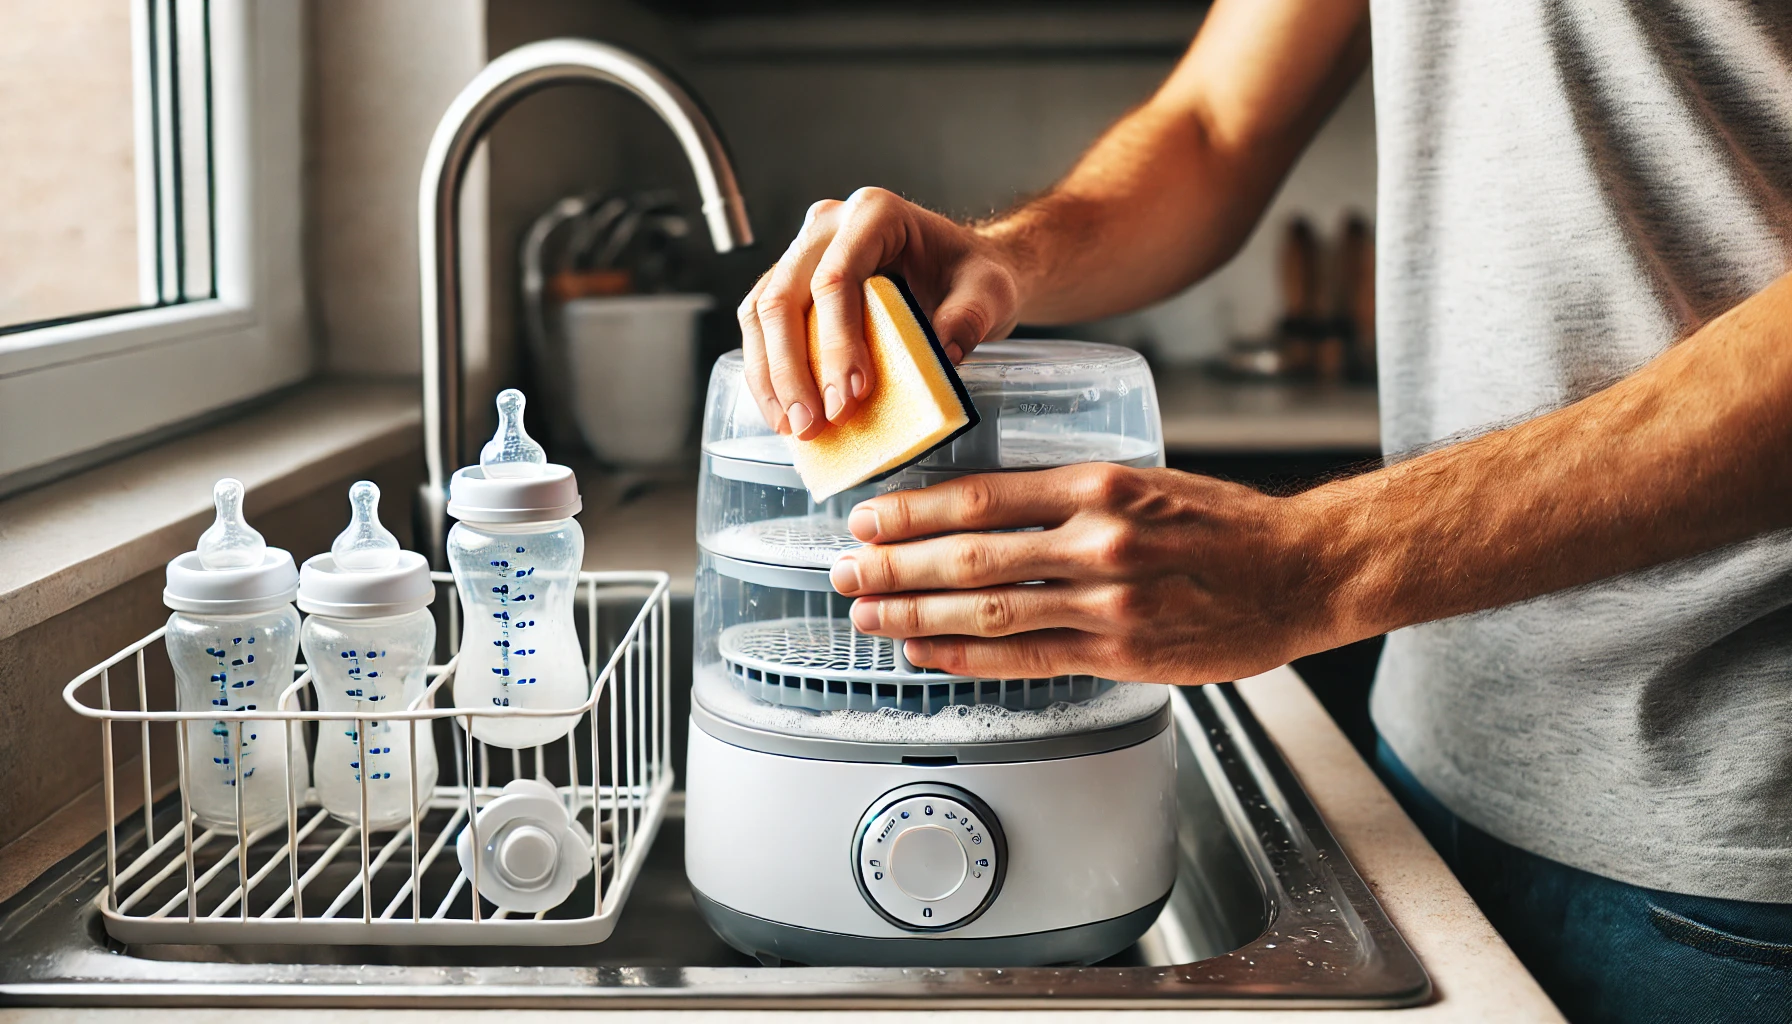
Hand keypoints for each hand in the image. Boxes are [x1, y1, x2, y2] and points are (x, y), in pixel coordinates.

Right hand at [736, 188, 1026, 438]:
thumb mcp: (990, 291)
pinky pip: (762, 326)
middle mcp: (828, 225)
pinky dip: (766, 372)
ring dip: (770, 375)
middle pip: (785, 295)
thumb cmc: (971, 274)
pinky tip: (781, 411)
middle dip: (793, 368)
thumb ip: (971, 316)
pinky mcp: (791, 283)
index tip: (853, 395)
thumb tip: (943, 352)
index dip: (838, 339)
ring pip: (762, 312)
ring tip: (794, 426)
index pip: (837, 277)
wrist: (961, 269)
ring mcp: (803, 252)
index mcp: (874, 213)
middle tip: (813, 423)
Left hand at [826, 463, 1338, 684]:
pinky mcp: (1124, 654)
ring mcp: (1111, 602)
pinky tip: (929, 655)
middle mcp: (1099, 541)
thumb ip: (1072, 495)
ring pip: (990, 610)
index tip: (868, 519)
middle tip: (846, 573)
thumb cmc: (1225, 524)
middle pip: (971, 556)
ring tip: (870, 618)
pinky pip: (1029, 660)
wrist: (1303, 571)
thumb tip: (988, 511)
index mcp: (1100, 486)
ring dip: (918, 616)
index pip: (983, 498)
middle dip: (895, 568)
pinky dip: (969, 658)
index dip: (913, 513)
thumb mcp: (1145, 479)